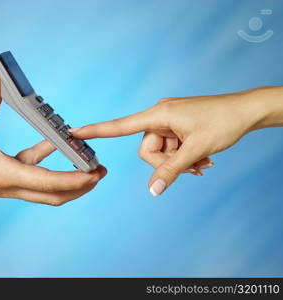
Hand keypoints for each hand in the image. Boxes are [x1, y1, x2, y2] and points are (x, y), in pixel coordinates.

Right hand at [0, 70, 106, 205]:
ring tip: (87, 164)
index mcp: (4, 175)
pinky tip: (53, 143)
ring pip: (46, 190)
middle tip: (100, 173)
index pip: (48, 182)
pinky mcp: (4, 179)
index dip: (74, 179)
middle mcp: (10, 185)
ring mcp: (8, 184)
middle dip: (81, 186)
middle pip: (55, 195)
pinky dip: (47, 163)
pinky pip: (33, 174)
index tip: (94, 173)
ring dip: (68, 180)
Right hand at [71, 86, 282, 195]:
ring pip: (161, 153)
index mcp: (158, 114)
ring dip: (180, 162)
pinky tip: (203, 159)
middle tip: (193, 166)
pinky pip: (171, 149)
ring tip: (203, 162)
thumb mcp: (196, 149)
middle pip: (147, 151)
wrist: (247, 111)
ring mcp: (169, 123)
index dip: (96, 131)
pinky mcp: (177, 128)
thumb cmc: (223, 121)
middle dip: (168, 164)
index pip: (120, 125)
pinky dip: (184, 158)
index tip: (74, 132)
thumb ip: (172, 171)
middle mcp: (159, 117)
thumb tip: (153, 190)